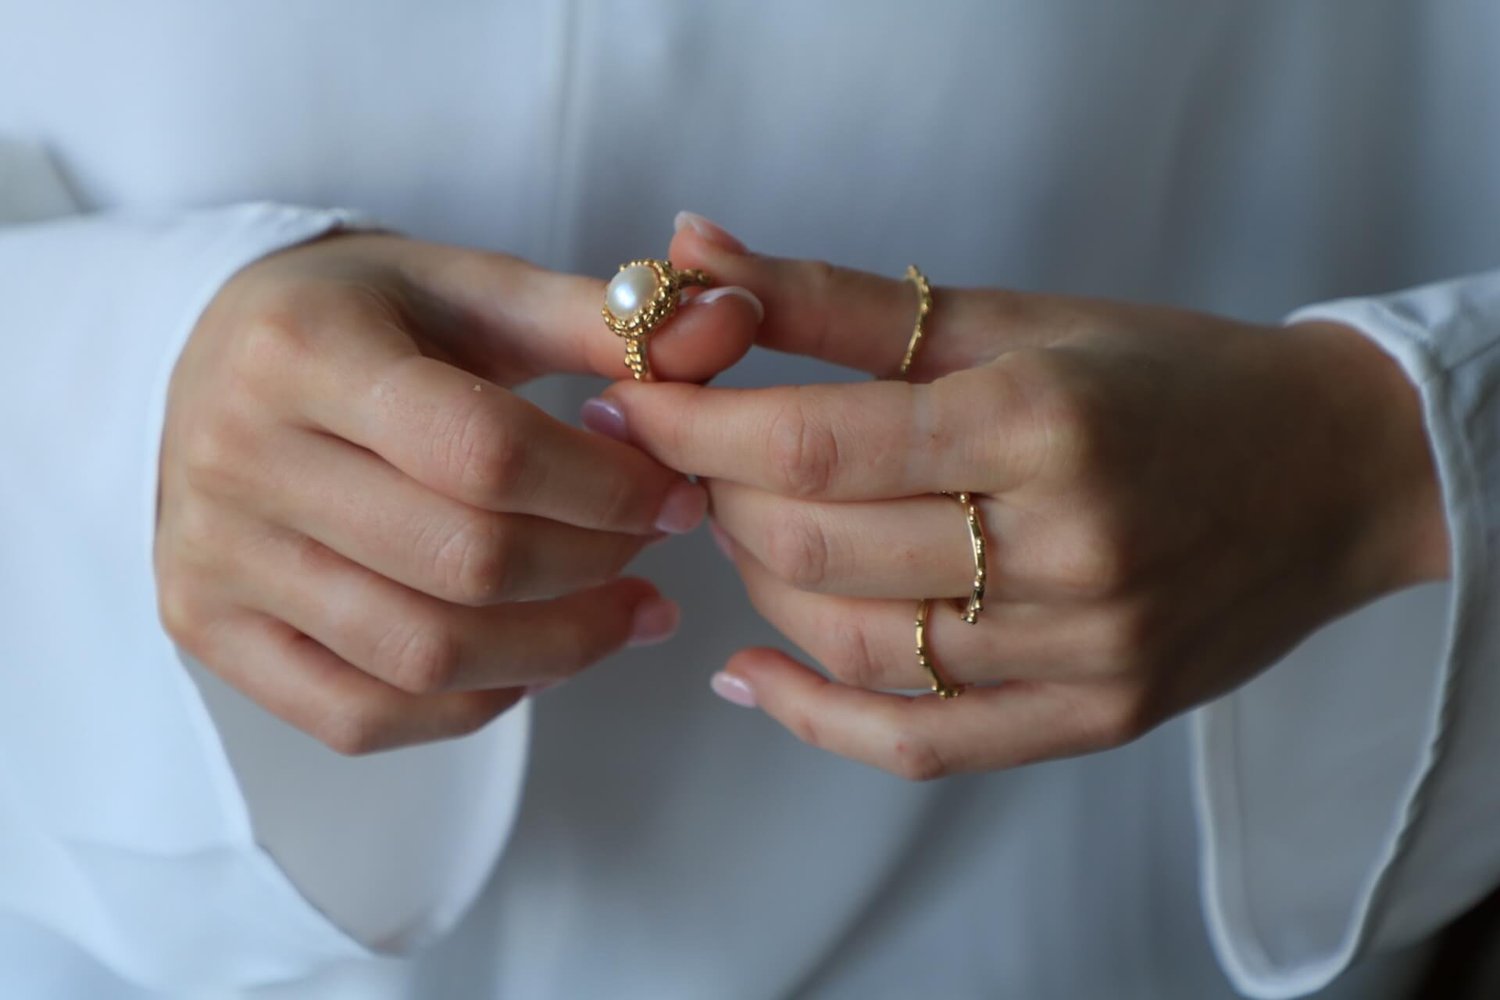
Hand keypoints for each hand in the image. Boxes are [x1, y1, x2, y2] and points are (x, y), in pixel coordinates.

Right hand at [156, 231, 759, 752]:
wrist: (210, 357)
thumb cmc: (367, 320)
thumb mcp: (476, 291)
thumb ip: (603, 317)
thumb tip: (731, 324)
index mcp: (304, 351)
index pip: (484, 453)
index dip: (606, 487)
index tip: (679, 492)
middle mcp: (237, 458)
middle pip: (461, 563)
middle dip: (594, 567)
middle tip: (659, 548)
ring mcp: (213, 556)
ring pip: (418, 654)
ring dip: (555, 649)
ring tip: (631, 612)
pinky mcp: (208, 627)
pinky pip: (359, 713)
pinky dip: (471, 703)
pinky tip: (537, 658)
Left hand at [593, 214, 1446, 779]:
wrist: (1330, 472)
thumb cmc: (1165, 377)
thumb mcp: (1011, 318)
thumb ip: (838, 299)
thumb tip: (689, 256)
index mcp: (1041, 421)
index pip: (815, 445)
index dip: (696, 427)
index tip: (632, 403)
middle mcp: (1068, 545)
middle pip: (817, 550)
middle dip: (719, 503)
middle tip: (696, 463)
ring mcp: (1085, 650)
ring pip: (854, 647)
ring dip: (760, 589)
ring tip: (747, 535)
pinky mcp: (1095, 719)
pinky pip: (920, 746)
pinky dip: (813, 717)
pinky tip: (749, 675)